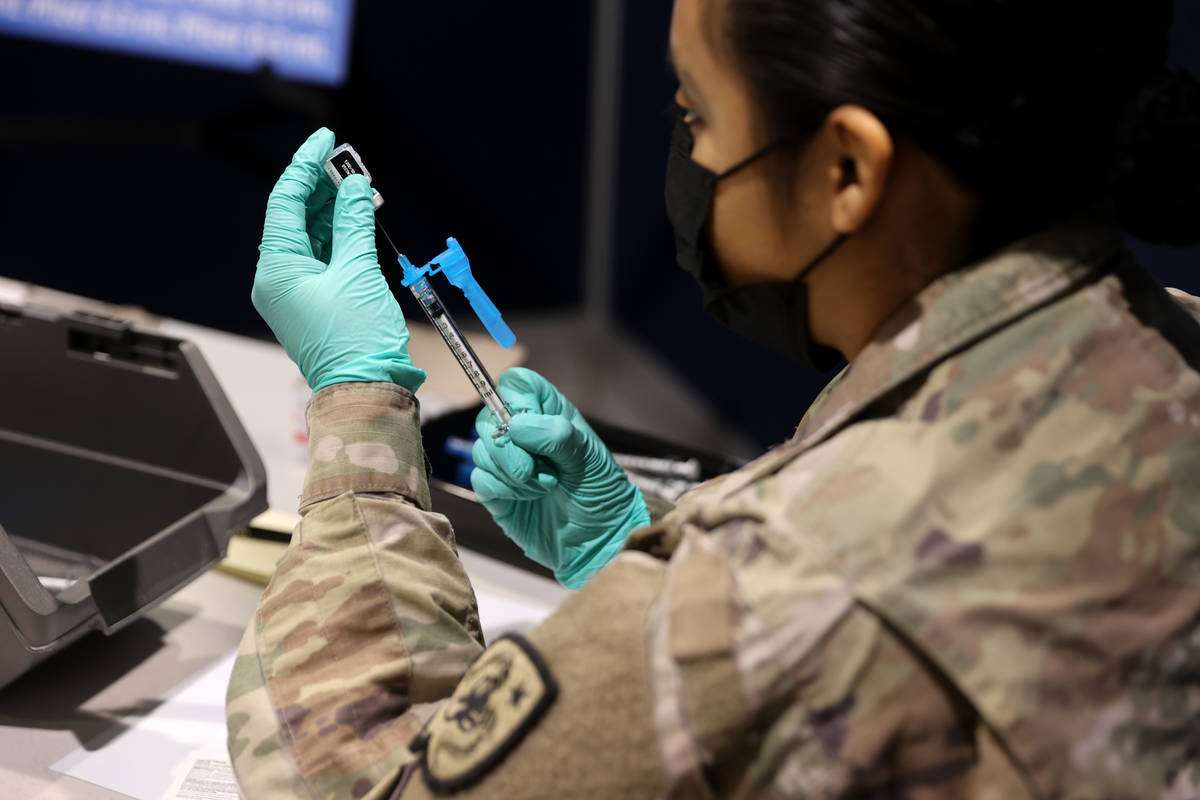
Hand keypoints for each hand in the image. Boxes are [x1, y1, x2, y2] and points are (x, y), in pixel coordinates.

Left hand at [252, 128, 424, 392]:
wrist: (367, 390)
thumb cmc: (357, 341)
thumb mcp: (359, 271)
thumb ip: (354, 224)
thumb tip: (352, 188)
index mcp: (277, 269)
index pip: (285, 202)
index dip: (305, 167)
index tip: (325, 142)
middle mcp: (279, 279)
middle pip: (296, 217)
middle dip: (323, 188)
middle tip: (350, 164)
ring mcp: (296, 293)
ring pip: (312, 238)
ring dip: (335, 212)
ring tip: (361, 190)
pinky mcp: (316, 303)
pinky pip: (323, 259)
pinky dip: (341, 238)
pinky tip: (359, 220)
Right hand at [470, 368, 649, 589]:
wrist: (598, 543)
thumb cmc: (601, 495)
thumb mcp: (589, 459)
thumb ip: (556, 435)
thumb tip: (517, 424)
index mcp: (549, 415)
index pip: (517, 384)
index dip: (515, 397)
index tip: (528, 423)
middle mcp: (524, 435)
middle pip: (489, 417)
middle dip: (511, 446)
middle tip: (537, 467)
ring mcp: (508, 463)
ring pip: (482, 450)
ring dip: (514, 473)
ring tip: (544, 487)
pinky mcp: (495, 492)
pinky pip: (480, 479)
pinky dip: (504, 490)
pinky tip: (528, 498)